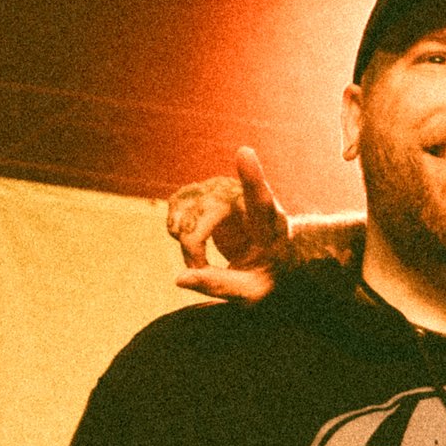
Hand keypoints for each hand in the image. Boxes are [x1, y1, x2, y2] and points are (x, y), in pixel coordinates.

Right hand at [167, 147, 287, 300]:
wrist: (268, 253)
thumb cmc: (265, 272)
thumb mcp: (252, 291)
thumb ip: (221, 286)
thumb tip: (180, 279)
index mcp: (269, 220)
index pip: (261, 196)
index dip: (251, 176)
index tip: (245, 154)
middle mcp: (244, 195)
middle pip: (204, 213)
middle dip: (193, 247)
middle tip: (200, 271)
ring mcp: (221, 187)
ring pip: (186, 208)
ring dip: (183, 241)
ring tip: (200, 262)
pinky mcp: (204, 189)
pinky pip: (177, 204)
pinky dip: (176, 229)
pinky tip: (192, 244)